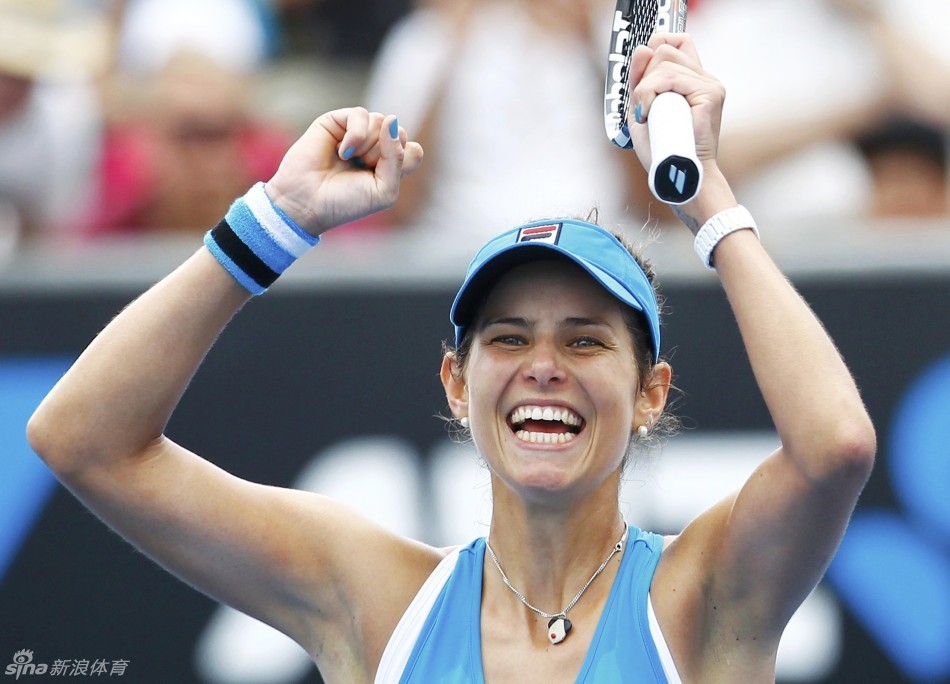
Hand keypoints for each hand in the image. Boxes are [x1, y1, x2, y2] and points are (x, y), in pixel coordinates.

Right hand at [264, 108, 423, 235]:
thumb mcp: (384, 190)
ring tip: (348, 160)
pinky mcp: (337, 122)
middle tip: (362, 170)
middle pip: (400, 133)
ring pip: (381, 121)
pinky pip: (360, 115)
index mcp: (388, 165)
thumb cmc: (345, 203)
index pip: (413, 150)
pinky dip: (356, 135)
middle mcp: (374, 147)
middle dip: (383, 154)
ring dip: (368, 146)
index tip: (382, 178)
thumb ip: (396, 158)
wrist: (307, 202)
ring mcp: (356, 133)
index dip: (402, 162)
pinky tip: (343, 151)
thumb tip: (391, 118)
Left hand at [626, 33, 724, 171]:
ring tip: (647, 115)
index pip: (676, 41)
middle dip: (644, 76)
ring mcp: (710, 84)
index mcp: (692, 80)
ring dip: (644, 90)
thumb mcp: (642, 108)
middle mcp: (704, 78)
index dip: (654, 50)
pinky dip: (650, 94)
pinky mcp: (710, 93)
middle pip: (665, 49)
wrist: (677, 175)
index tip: (642, 79)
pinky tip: (649, 115)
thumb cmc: (662, 150)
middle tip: (644, 108)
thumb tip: (643, 48)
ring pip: (663, 62)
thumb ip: (640, 81)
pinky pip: (669, 78)